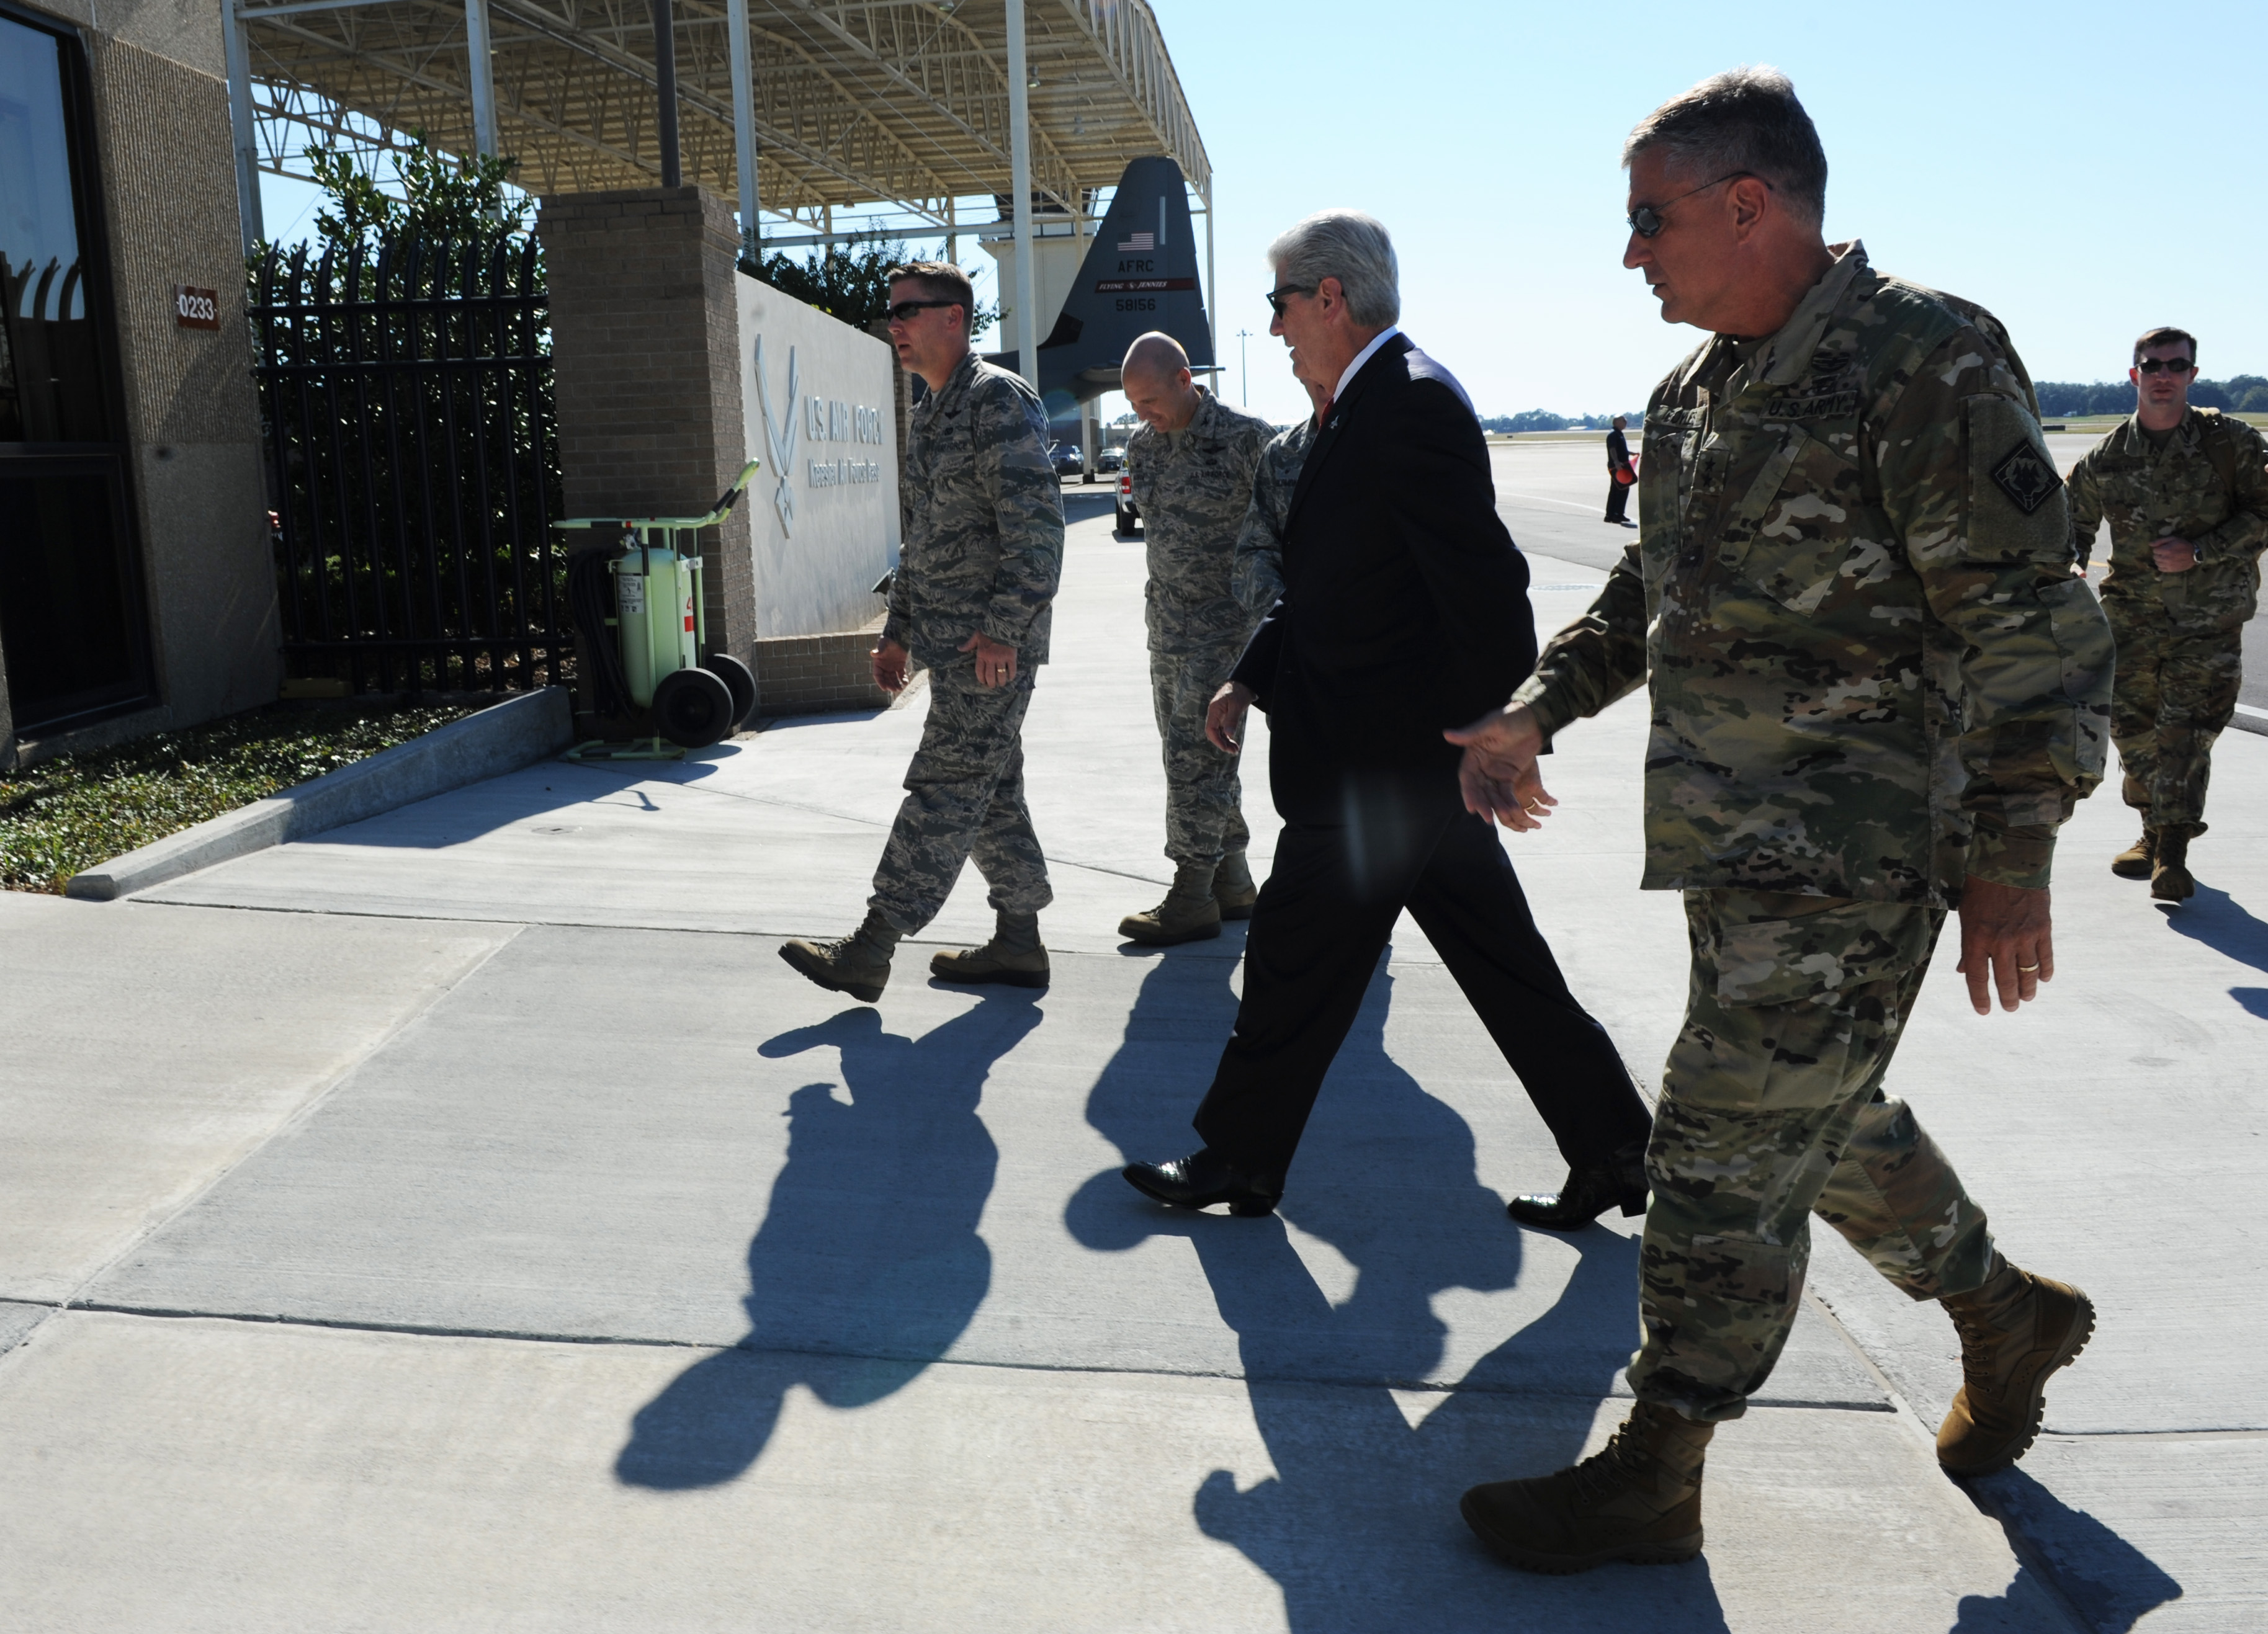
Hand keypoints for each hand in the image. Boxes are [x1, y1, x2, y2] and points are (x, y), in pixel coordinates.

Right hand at [871, 637, 910, 693]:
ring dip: (896, 684)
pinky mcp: (900, 666)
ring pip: (893, 678)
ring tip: (900, 689)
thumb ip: (879, 650)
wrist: (899, 636)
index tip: (884, 688)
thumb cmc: (888, 640)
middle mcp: (884, 667)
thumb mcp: (884, 645)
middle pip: (886, 679)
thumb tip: (872, 653)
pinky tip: (906, 683)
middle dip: (890, 685)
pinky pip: (901, 675)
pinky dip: (903, 679)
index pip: (878, 675)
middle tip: (894, 690)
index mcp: (878, 663)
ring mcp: (892, 667)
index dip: (880, 682)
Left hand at [959, 631, 1017, 687]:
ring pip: (1001, 675)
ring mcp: (1001, 658)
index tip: (983, 682)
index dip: (981, 679)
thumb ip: (969, 644)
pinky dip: (1011, 675)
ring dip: (1001, 682)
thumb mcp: (976, 636)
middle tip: (992, 686)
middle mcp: (991, 659)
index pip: (979, 671)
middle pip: (990, 676)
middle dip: (991, 683)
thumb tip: (959, 648)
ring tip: (1001, 684)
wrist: (1003, 624)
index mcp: (982, 655)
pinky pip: (1011, 669)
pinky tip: (1010, 678)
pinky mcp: (1011, 657)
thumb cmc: (989, 630)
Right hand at [1206, 681, 1255, 752]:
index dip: (1216, 740)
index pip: (1210, 729)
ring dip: (1225, 742)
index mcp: (1214, 710)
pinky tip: (1233, 743)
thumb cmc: (1239, 692)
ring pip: (1218, 733)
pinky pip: (1223, 730)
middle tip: (1233, 751)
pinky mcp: (1224, 717)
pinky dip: (1228, 737)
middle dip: (1222, 743)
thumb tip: (1229, 734)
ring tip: (1235, 749)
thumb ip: (1232, 719)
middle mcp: (1214, 714)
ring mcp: (1218, 716)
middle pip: (1213, 733)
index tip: (1225, 748)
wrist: (1243, 684)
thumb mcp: (1237, 706)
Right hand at [1444, 703, 1556, 831]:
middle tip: (1488, 818)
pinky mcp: (1509, 776)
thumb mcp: (1492, 724)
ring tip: (1502, 818)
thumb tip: (1446, 734)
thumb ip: (1471, 733)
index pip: (1467, 777)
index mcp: (1473, 754)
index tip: (1471, 807)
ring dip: (1496, 807)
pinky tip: (1514, 812)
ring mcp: (1495, 772)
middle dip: (1483, 804)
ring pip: (1492, 794)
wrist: (1534, 718)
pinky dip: (1509, 802)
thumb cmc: (1511, 717)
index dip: (1468, 793)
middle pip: (1479, 789)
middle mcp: (1481, 766)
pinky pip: (1507, 792)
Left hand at [1955, 875, 2051, 1014]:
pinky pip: (2046, 957)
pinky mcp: (2043, 929)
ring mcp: (2023, 937)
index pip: (1977, 979)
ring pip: (2028, 973)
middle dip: (2008, 998)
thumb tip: (1965, 971)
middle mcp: (2000, 942)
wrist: (2008, 864)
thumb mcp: (1966, 917)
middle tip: (2010, 1007)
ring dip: (2027, 989)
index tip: (1985, 1011)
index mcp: (1976, 940)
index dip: (1980, 998)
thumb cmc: (1980, 889)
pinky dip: (2045, 970)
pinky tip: (2043, 978)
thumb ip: (1968, 947)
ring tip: (2026, 997)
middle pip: (2005, 981)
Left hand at [2151, 537, 2196, 571]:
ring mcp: (2167, 565)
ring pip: (2157, 563)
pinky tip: (2166, 563)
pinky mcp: (2170, 570)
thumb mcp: (2173, 539)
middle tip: (2165, 552)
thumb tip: (2149, 544)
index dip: (2159, 548)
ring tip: (2166, 557)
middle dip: (2159, 554)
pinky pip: (2160, 569)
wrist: (2194, 554)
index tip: (2164, 548)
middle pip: (2155, 557)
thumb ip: (2160, 541)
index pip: (2155, 550)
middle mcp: (2165, 558)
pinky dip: (2161, 566)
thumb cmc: (2183, 545)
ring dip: (2160, 560)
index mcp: (2166, 550)